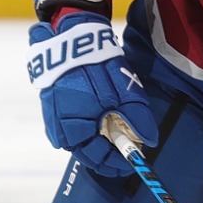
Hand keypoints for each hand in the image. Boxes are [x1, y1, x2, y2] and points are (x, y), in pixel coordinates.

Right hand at [26, 11, 157, 176]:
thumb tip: (150, 142)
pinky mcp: (52, 110)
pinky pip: (72, 128)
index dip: (118, 162)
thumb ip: (137, 120)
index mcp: (76, 132)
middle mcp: (61, 132)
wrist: (69, 40)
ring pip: (80, 141)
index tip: (135, 161)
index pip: (98, 159)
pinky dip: (88, 128)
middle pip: (88, 153)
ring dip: (99, 140)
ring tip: (117, 134)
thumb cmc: (96, 68)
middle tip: (129, 149)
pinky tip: (100, 121)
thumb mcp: (124, 94)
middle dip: (109, 153)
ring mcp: (53, 122)